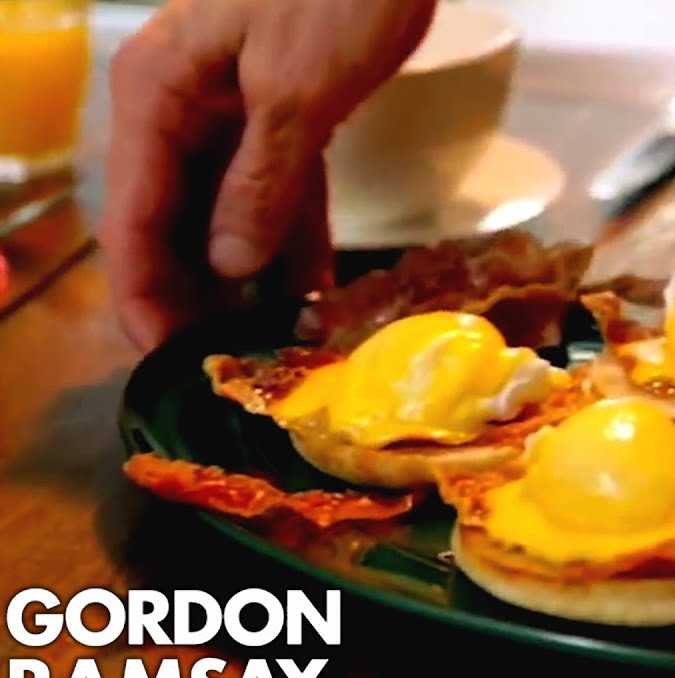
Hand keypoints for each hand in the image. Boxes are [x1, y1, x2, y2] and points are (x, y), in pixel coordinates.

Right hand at [97, 0, 436, 351]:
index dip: (144, 292)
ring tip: (272, 344)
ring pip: (227, 213)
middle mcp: (184, 108)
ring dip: (249, 277)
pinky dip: (294, 239)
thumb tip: (229, 266)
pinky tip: (313, 293)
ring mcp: (234, 112)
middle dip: (197, 295)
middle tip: (228, 364)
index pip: (134, 215)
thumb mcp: (294, 88)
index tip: (165, 357)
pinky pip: (279, 191)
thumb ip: (259, 179)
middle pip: (175, 222)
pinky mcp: (285, 115)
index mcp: (159, 94)